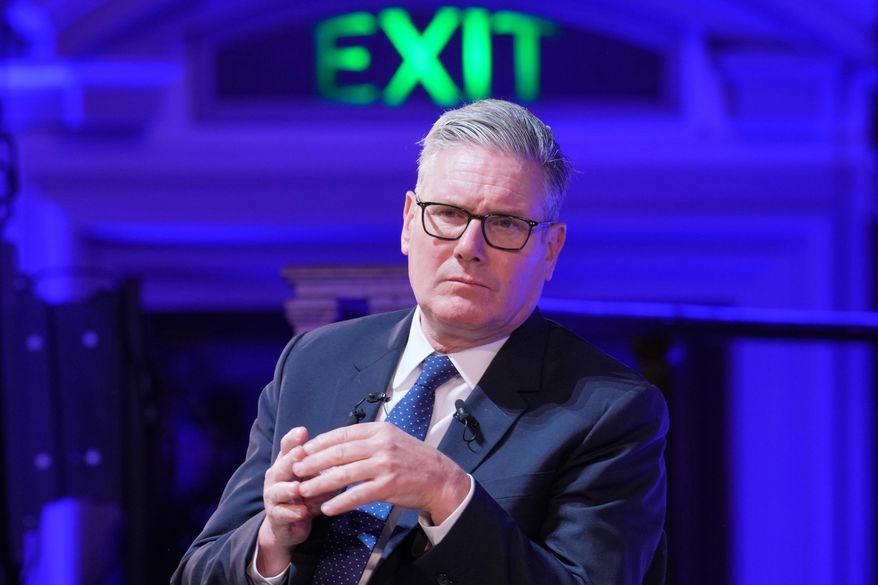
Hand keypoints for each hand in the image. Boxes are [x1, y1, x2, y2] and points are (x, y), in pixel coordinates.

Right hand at [256, 427, 330, 575]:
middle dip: (291, 459)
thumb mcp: (316, 478)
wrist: (289, 525)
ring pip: (278, 490)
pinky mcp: (275, 516)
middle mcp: (276, 476)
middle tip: (301, 453)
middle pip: (282, 465)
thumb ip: (325, 468)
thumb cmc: (306, 494)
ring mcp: (273, 496)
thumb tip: (345, 458)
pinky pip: (282, 513)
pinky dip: (292, 512)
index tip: (303, 431)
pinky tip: (303, 512)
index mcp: (286, 462)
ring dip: (288, 489)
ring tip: (298, 488)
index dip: (293, 438)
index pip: (287, 447)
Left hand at [293, 422, 469, 524]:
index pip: (342, 434)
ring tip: (305, 489)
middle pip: (339, 452)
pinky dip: (340, 502)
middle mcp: (381, 445)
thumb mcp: (391, 439)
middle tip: (296, 469)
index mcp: (379, 430)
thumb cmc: (413, 460)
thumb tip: (337, 444)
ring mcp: (385, 465)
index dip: (319, 443)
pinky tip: (328, 508)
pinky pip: (358, 495)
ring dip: (320, 483)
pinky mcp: (388, 486)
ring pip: (344, 474)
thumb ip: (367, 440)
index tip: (303, 451)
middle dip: (313, 462)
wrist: (440, 478)